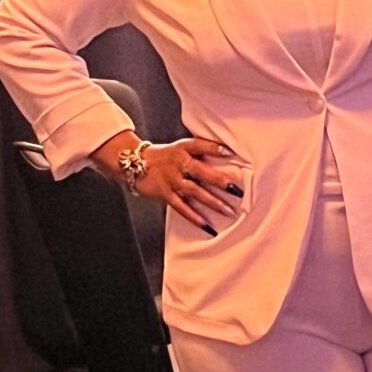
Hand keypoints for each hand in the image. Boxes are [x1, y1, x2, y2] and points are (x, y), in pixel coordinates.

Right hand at [91, 130, 241, 235]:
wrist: (134, 163)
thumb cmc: (165, 156)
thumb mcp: (180, 147)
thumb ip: (199, 150)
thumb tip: (227, 154)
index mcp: (183, 148)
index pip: (200, 145)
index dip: (215, 148)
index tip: (231, 152)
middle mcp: (178, 163)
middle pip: (201, 171)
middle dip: (220, 181)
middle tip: (238, 190)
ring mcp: (171, 179)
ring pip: (194, 192)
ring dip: (213, 202)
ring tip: (229, 211)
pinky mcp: (164, 194)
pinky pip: (182, 207)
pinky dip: (195, 217)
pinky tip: (208, 226)